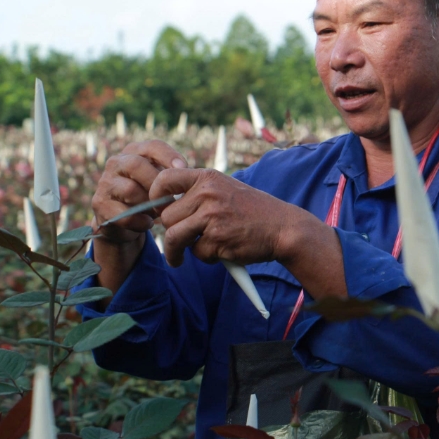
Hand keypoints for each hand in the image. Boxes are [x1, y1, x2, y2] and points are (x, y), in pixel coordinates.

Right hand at [92, 140, 187, 245]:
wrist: (123, 223)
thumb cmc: (147, 197)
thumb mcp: (159, 182)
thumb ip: (170, 174)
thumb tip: (186, 172)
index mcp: (133, 153)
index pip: (152, 146)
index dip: (169, 155)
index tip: (185, 168)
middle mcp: (115, 163)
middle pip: (136, 165)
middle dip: (157, 183)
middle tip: (171, 198)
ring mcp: (105, 184)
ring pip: (130, 190)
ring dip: (149, 204)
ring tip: (159, 213)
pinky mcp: (100, 205)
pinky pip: (124, 214)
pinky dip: (140, 221)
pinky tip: (147, 223)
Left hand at [149, 168, 295, 267]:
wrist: (283, 227)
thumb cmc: (254, 211)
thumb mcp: (226, 189)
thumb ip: (199, 193)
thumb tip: (164, 206)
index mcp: (208, 178)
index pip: (165, 179)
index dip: (154, 195)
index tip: (157, 209)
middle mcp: (207, 194)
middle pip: (167, 216)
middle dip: (170, 232)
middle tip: (177, 241)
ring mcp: (212, 216)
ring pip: (175, 237)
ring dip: (175, 252)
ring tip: (178, 259)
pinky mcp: (218, 239)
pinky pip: (197, 252)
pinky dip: (205, 257)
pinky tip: (221, 251)